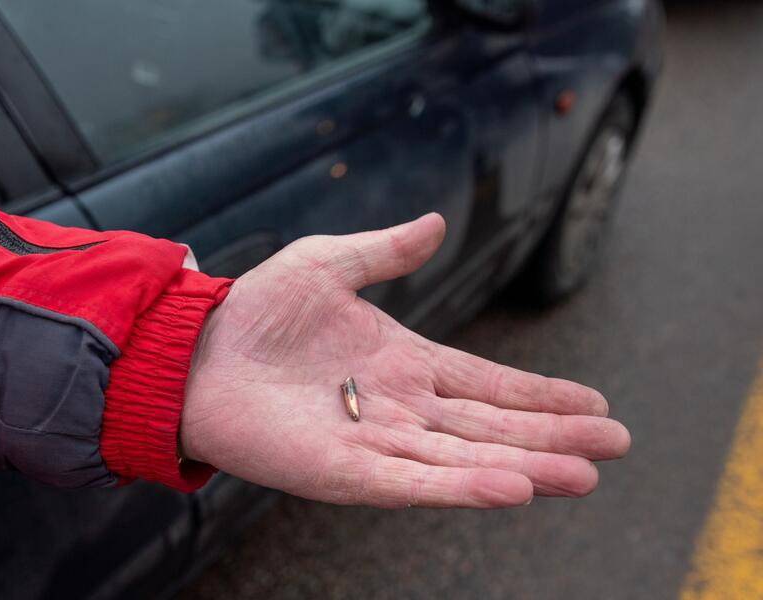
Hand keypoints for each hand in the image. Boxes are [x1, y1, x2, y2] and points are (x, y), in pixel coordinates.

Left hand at [181, 214, 629, 507]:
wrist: (196, 349)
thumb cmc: (257, 311)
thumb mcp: (329, 263)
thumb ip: (386, 250)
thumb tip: (438, 223)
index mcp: (405, 362)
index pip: (488, 383)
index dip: (540, 394)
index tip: (594, 401)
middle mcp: (401, 407)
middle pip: (492, 426)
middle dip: (555, 436)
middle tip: (616, 445)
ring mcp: (376, 442)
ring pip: (466, 460)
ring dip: (527, 466)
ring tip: (584, 474)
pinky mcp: (343, 471)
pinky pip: (412, 482)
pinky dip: (463, 488)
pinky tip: (513, 487)